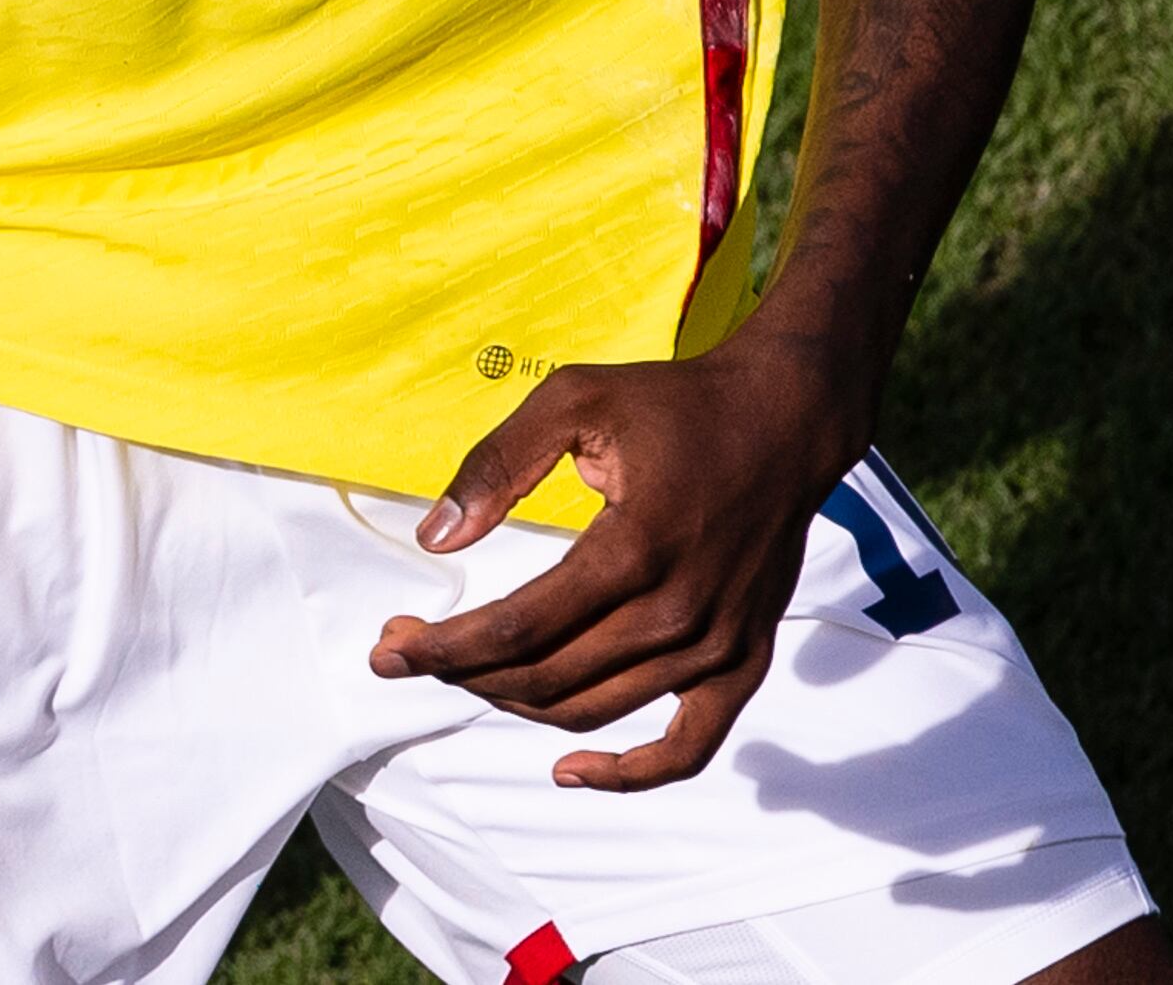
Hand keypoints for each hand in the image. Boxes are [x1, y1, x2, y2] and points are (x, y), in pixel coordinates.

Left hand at [365, 331, 860, 791]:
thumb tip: (434, 538)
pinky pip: (686, 748)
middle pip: (546, 676)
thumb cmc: (675, 405)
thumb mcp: (575, 399)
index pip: (518, 627)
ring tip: (465, 674)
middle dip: (462, 672)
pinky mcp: (742, 662)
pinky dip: (629, 774)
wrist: (785, 420)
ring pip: (594, 710)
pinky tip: (569, 769)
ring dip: (516, 704)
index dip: (444, 647)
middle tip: (408, 649)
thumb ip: (499, 464)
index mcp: (634, 548)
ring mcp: (715, 646)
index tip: (387, 649)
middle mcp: (677, 612)